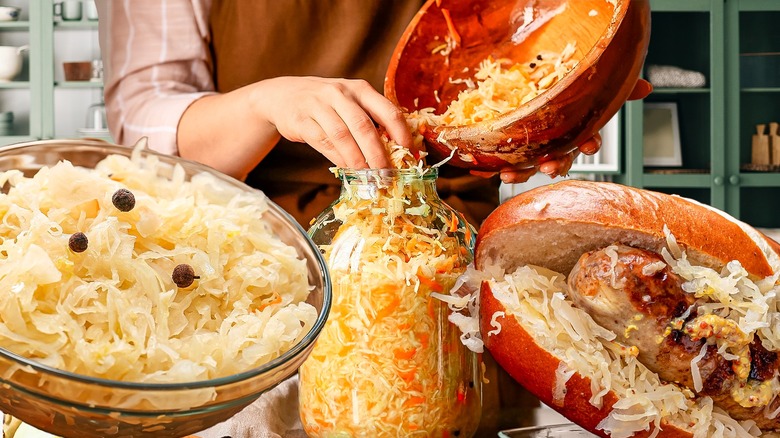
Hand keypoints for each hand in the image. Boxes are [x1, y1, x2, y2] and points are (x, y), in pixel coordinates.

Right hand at [254, 76, 414, 168]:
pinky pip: (323, 142)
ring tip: (368, 177)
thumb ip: (370, 120)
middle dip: (377, 154)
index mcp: (360, 89)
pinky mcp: (301, 120)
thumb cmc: (326, 103)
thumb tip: (395, 152)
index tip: (409, 153)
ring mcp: (318, 106)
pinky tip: (347, 170)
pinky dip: (337, 159)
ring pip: (342, 136)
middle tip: (387, 175)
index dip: (400, 133)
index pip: (387, 110)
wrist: (283, 95)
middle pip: (364, 127)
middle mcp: (340, 94)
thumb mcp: (350, 101)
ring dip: (357, 160)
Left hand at [472, 78, 653, 183]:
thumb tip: (646, 87)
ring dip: (520, 172)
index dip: (589, 143)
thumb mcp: (592, 90)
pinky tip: (485, 170)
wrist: (533, 97)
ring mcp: (534, 151)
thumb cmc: (569, 101)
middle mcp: (556, 145)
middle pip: (559, 158)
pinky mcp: (513, 153)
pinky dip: (493, 168)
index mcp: (576, 132)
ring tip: (508, 174)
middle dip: (555, 164)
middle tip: (549, 167)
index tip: (590, 146)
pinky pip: (505, 162)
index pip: (587, 140)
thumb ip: (616, 90)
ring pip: (529, 166)